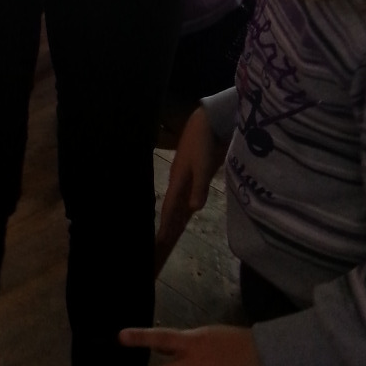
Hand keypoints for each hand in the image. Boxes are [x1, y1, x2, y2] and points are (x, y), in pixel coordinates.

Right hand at [155, 107, 226, 273]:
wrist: (205, 122)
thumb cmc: (203, 144)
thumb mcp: (203, 167)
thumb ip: (199, 188)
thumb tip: (193, 210)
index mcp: (177, 180)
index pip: (169, 208)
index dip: (165, 224)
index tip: (160, 241)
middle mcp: (178, 180)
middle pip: (171, 207)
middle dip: (167, 224)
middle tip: (163, 242)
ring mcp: (185, 176)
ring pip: (177, 201)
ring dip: (175, 216)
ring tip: (172, 231)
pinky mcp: (193, 172)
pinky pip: (185, 194)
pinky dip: (183, 205)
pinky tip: (187, 210)